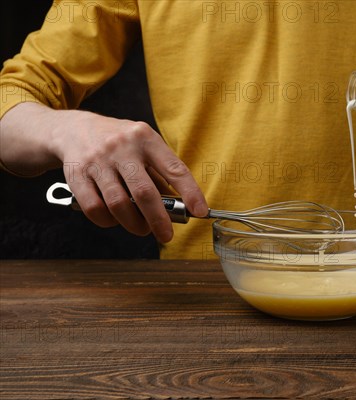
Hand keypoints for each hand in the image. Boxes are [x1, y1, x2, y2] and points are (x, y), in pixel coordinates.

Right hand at [1, 102, 206, 242]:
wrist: (73, 129)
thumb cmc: (119, 143)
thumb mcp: (144, 146)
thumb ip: (160, 174)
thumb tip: (179, 207)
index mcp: (146, 138)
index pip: (174, 169)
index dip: (190, 192)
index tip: (200, 212)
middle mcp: (122, 147)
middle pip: (145, 193)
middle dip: (158, 220)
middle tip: (166, 235)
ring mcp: (97, 160)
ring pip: (119, 204)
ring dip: (133, 224)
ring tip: (141, 228)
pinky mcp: (77, 174)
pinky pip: (94, 208)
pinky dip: (108, 221)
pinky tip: (115, 220)